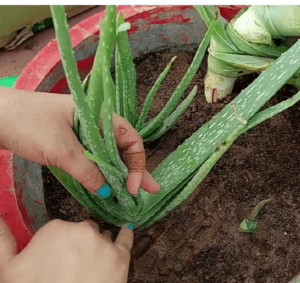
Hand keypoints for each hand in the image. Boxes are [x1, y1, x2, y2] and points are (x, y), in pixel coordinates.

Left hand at [0, 87, 159, 195]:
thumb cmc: (30, 123)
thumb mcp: (61, 149)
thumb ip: (87, 170)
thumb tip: (106, 191)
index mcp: (99, 116)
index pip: (129, 138)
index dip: (137, 162)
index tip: (133, 185)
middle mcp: (95, 124)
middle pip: (122, 148)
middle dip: (136, 169)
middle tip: (150, 190)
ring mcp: (83, 134)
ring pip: (108, 155)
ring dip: (119, 173)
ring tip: (132, 192)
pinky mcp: (71, 144)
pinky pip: (92, 159)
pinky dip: (101, 173)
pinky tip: (108, 184)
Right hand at [0, 217, 132, 282]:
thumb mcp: (7, 268)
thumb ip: (2, 239)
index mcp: (57, 229)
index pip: (62, 229)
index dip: (58, 245)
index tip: (55, 259)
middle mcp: (83, 230)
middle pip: (83, 231)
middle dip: (78, 244)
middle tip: (70, 267)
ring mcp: (104, 244)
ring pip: (101, 238)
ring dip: (96, 247)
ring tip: (89, 266)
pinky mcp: (121, 258)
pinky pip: (126, 240)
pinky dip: (126, 235)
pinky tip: (126, 230)